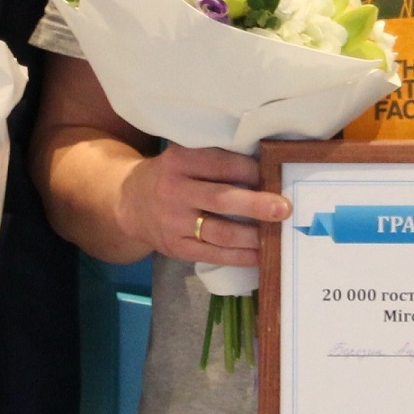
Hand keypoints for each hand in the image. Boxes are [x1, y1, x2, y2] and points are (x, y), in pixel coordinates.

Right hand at [112, 146, 289, 266]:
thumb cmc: (170, 175)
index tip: (273, 174)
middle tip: (284, 208)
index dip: (250, 170)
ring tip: (277, 235)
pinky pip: (213, 254)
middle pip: (221, 199)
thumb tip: (266, 168)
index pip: (221, 164)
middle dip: (256, 205)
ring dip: (252, 235)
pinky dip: (239, 257)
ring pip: (219, 232)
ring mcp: (173, 223)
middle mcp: (174, 191)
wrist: (129, 202)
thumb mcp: (184, 157)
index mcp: (179, 162)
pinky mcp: (176, 248)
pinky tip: (260, 255)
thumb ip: (214, 160)